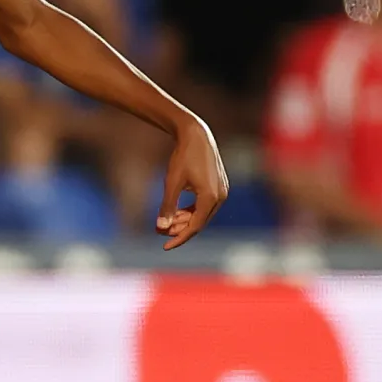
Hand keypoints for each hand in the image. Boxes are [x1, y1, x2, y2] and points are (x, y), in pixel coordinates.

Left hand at [156, 115, 228, 248]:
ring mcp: (222, 191)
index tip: (164, 247)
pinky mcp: (219, 187)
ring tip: (166, 222)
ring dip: (185, 220)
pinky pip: (205, 205)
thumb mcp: (171, 182)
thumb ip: (167, 206)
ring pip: (202, 214)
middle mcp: (220, 196)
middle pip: (199, 222)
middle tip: (160, 231)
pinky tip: (177, 212)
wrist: (196, 135)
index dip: (179, 238)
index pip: (194, 227)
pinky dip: (191, 210)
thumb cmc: (183, 157)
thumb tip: (161, 228)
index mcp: (210, 197)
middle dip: (179, 229)